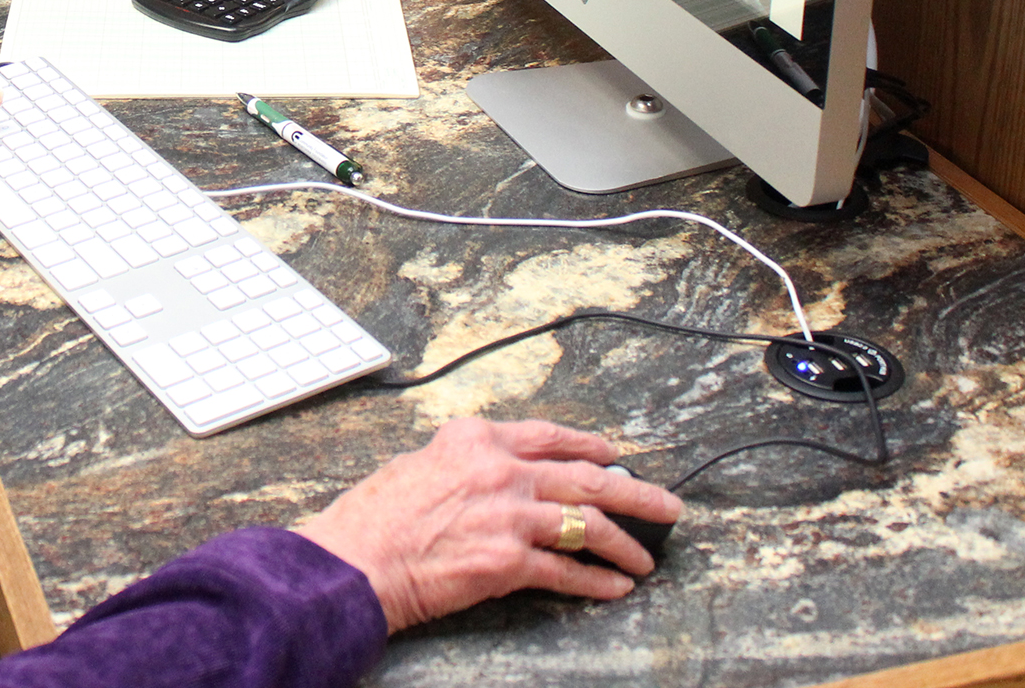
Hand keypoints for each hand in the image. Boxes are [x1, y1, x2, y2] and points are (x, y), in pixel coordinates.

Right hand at [294, 417, 682, 632]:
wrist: (357, 559)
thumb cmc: (375, 517)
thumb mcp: (419, 464)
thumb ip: (464, 464)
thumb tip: (499, 477)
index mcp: (475, 439)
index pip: (548, 436)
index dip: (588, 445)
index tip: (612, 452)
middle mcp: (499, 470)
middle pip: (586, 478)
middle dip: (634, 492)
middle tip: (666, 505)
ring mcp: (509, 515)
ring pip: (586, 526)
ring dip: (623, 544)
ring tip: (645, 559)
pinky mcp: (509, 561)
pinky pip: (566, 572)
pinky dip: (595, 582)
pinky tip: (614, 588)